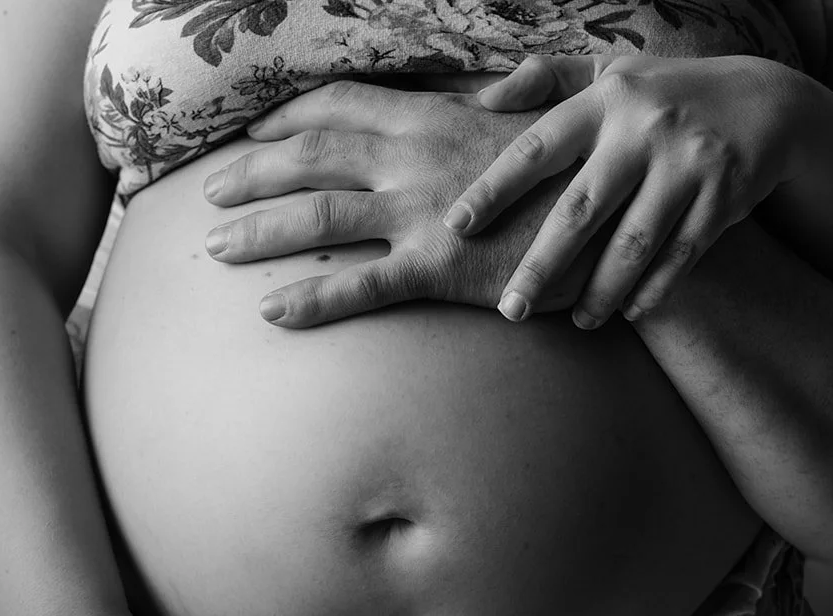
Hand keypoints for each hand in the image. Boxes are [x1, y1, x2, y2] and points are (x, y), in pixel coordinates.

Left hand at [201, 80, 618, 327]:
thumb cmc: (585, 171)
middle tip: (208, 191)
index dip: (290, 117)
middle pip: (312, 158)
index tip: (254, 132)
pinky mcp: (438, 269)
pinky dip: (310, 300)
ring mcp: (423, 213)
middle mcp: (416, 158)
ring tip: (213, 249)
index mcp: (435, 118)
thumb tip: (500, 86)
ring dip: (258, 231)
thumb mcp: (542, 118)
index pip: (344, 104)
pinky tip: (272, 312)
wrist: (624, 223)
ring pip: (318, 218)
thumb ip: (508, 99)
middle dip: (251, 172)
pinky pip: (359, 287)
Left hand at [448, 53, 808, 326]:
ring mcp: (687, 163)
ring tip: (577, 322)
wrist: (767, 102)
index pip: (537, 148)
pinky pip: (680, 256)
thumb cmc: (663, 95)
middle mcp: (644, 128)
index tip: (456, 226)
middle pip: (580, 209)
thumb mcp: (609, 74)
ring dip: (600, 291)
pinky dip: (653, 290)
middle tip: (509, 309)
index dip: (494, 188)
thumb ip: (544, 81)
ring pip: (632, 243)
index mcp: (605, 100)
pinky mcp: (724, 195)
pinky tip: (629, 313)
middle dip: (541, 265)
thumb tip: (481, 101)